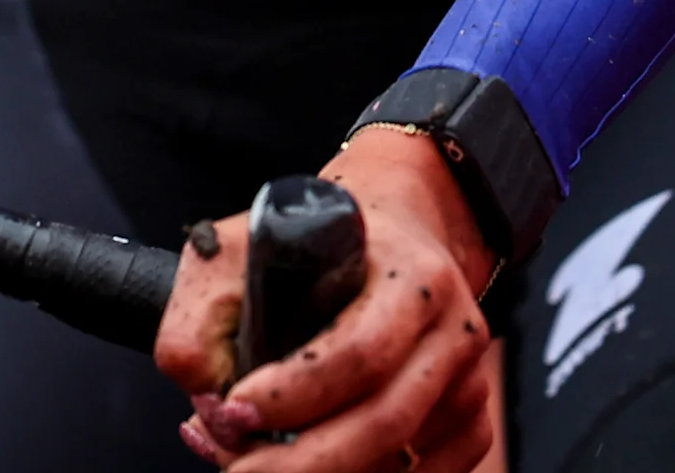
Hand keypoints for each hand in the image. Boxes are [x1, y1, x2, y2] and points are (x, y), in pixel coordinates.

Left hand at [156, 128, 499, 471]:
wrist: (395, 227)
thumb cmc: (313, 242)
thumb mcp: (244, 247)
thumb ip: (203, 316)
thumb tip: (201, 393)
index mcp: (410, 274)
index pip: (360, 349)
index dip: (297, 391)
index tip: (233, 412)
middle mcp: (454, 327)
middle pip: (386, 418)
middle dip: (306, 461)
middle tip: (238, 471)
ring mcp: (469, 379)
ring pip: (406, 456)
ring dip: (329, 472)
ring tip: (256, 464)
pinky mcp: (472, 419)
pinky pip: (428, 472)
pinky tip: (311, 464)